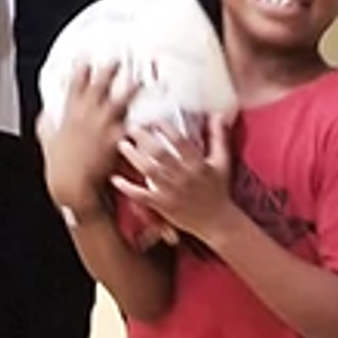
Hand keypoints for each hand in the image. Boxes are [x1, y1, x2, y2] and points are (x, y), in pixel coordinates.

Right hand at [39, 63, 131, 220]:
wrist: (71, 184)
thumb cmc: (59, 164)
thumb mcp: (47, 139)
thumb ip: (47, 124)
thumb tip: (46, 115)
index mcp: (70, 112)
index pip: (75, 84)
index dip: (81, 68)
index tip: (86, 56)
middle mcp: (86, 114)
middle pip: (99, 85)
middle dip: (108, 69)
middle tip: (118, 57)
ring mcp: (101, 125)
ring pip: (119, 100)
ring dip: (130, 87)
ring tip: (140, 78)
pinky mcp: (115, 138)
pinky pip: (131, 125)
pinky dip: (141, 119)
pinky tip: (152, 114)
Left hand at [113, 113, 238, 241]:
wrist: (217, 222)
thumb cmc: (219, 189)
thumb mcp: (222, 162)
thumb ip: (218, 137)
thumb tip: (218, 115)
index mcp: (197, 164)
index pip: (180, 142)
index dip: (166, 128)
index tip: (154, 118)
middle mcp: (184, 177)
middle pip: (160, 154)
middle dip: (144, 139)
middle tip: (131, 127)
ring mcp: (172, 192)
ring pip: (149, 172)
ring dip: (134, 157)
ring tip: (122, 144)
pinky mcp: (163, 205)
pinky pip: (142, 196)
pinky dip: (127, 188)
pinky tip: (115, 178)